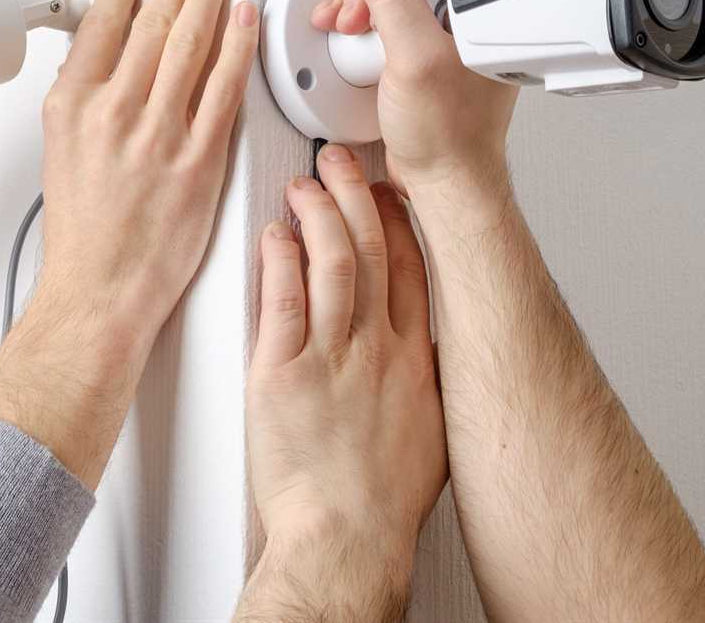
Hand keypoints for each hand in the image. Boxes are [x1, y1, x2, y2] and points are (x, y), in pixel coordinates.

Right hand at [0, 0, 258, 487]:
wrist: (101, 293)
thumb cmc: (83, 236)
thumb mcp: (61, 155)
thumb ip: (84, 103)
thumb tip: (103, 63)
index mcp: (73, 108)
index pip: (101, 26)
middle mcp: (114, 114)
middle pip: (150, 24)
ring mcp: (159, 136)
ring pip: (188, 45)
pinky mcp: (199, 161)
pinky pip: (222, 90)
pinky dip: (235, 47)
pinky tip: (243, 18)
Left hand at [240, 145, 446, 617]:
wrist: (347, 540)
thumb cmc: (381, 500)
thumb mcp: (429, 433)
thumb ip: (425, 382)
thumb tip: (427, 356)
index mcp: (414, 361)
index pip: (411, 269)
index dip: (399, 221)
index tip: (387, 193)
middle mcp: (377, 350)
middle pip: (373, 251)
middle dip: (358, 195)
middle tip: (344, 164)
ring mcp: (331, 358)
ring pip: (332, 263)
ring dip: (318, 214)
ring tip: (305, 186)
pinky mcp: (282, 374)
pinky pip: (282, 301)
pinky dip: (280, 261)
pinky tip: (275, 236)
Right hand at [311, 0, 516, 199]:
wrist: (441, 181)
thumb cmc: (447, 135)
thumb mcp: (414, 58)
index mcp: (478, 11)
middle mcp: (463, 22)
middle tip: (348, 21)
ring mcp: (442, 41)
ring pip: (391, 3)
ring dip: (359, 14)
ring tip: (345, 35)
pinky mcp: (422, 60)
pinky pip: (388, 31)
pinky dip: (365, 37)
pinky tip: (357, 52)